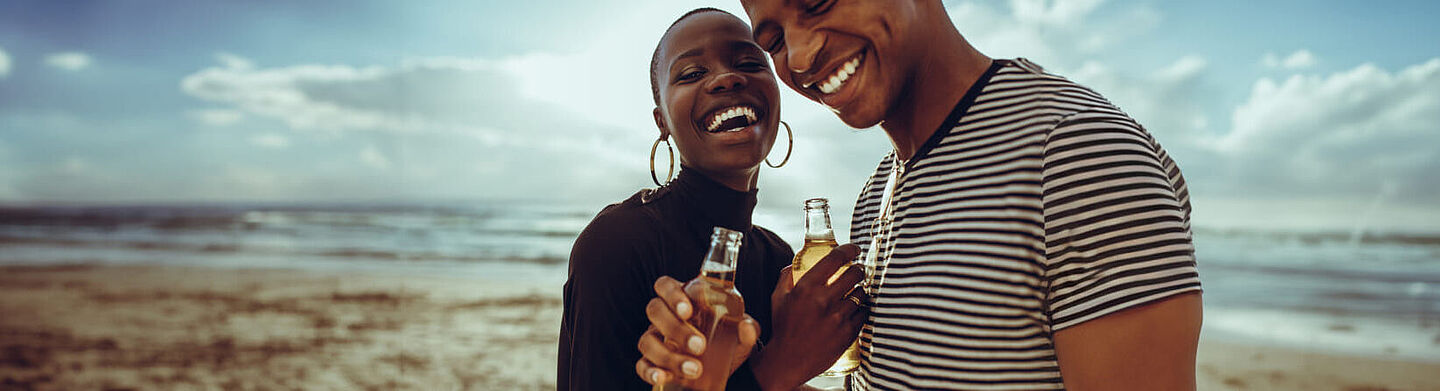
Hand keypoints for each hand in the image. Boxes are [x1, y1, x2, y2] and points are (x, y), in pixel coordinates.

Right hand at [635, 276, 761, 384]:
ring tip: (694, 369)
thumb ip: (748, 329)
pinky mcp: (652, 362)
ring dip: (668, 355)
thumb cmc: (728, 340)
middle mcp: (665, 316)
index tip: (689, 311)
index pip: (666, 286)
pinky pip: (641, 365)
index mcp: (683, 299)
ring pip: (647, 340)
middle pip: (655, 310)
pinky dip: (650, 371)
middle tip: (700, 346)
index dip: (672, 295)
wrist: (724, 368)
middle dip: (675, 328)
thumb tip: (746, 327)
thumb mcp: (741, 335)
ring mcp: (655, 339)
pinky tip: (664, 377)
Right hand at [751, 244, 868, 390]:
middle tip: (856, 272)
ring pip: (861, 294)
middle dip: (858, 270)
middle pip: (855, 274)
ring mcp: (837, 317)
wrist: (788, 361)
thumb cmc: (783, 328)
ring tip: (852, 294)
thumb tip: (795, 262)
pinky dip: (860, 310)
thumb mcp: (778, 298)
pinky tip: (853, 311)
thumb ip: (786, 276)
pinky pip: (863, 313)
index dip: (849, 249)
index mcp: (806, 288)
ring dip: (859, 291)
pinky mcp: (848, 333)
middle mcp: (823, 300)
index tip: (854, 249)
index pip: (835, 259)